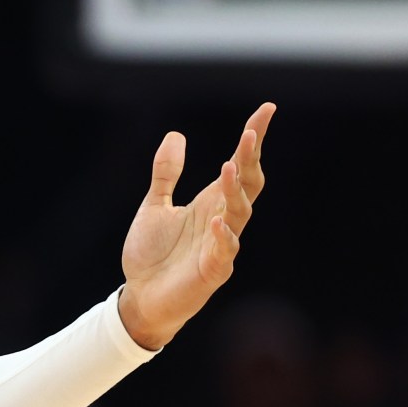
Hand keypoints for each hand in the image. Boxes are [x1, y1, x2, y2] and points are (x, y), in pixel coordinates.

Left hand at [116, 102, 274, 350]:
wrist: (140, 297)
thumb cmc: (152, 255)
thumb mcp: (155, 206)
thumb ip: (166, 174)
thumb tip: (177, 135)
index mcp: (211, 202)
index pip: (241, 165)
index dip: (254, 138)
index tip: (267, 110)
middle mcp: (222, 220)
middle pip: (247, 185)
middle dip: (250, 160)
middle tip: (249, 134)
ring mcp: (221, 246)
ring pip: (239, 214)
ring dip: (235, 191)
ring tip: (229, 167)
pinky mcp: (212, 271)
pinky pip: (223, 253)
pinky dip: (222, 237)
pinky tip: (216, 221)